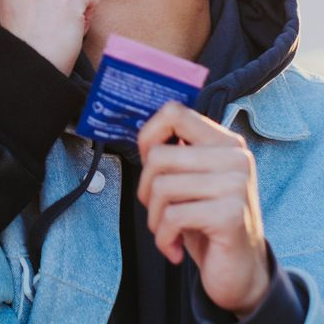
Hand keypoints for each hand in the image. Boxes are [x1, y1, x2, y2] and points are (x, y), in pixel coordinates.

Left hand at [137, 102, 269, 317]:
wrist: (242, 272)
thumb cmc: (207, 221)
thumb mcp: (193, 179)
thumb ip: (177, 152)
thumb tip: (144, 137)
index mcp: (225, 142)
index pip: (174, 112)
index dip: (148, 135)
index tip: (149, 164)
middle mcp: (235, 157)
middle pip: (158, 155)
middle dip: (146, 188)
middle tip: (159, 210)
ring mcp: (235, 184)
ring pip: (161, 186)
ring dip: (155, 217)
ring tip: (169, 231)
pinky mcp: (231, 214)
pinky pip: (172, 216)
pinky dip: (163, 238)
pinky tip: (175, 249)